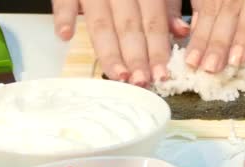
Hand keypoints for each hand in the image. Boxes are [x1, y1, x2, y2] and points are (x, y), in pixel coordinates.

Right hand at [52, 0, 189, 85]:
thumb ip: (167, 7)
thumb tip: (181, 32)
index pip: (153, 21)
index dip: (157, 49)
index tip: (161, 75)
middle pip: (128, 25)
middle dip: (135, 56)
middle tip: (141, 81)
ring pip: (101, 21)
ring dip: (108, 50)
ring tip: (116, 74)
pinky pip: (64, 0)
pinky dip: (63, 16)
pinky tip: (66, 36)